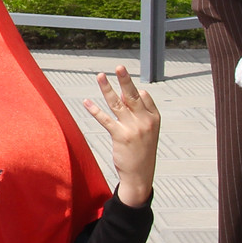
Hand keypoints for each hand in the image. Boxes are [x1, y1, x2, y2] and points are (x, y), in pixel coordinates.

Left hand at [82, 64, 159, 207]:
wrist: (140, 176)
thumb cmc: (143, 152)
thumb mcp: (148, 131)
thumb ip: (141, 112)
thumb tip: (131, 93)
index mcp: (154, 118)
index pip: (144, 97)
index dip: (135, 91)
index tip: (129, 89)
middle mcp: (145, 121)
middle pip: (133, 96)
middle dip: (125, 80)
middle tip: (119, 66)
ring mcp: (133, 128)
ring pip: (118, 103)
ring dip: (107, 88)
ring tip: (100, 76)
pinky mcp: (120, 136)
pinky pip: (106, 119)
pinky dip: (95, 110)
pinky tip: (87, 102)